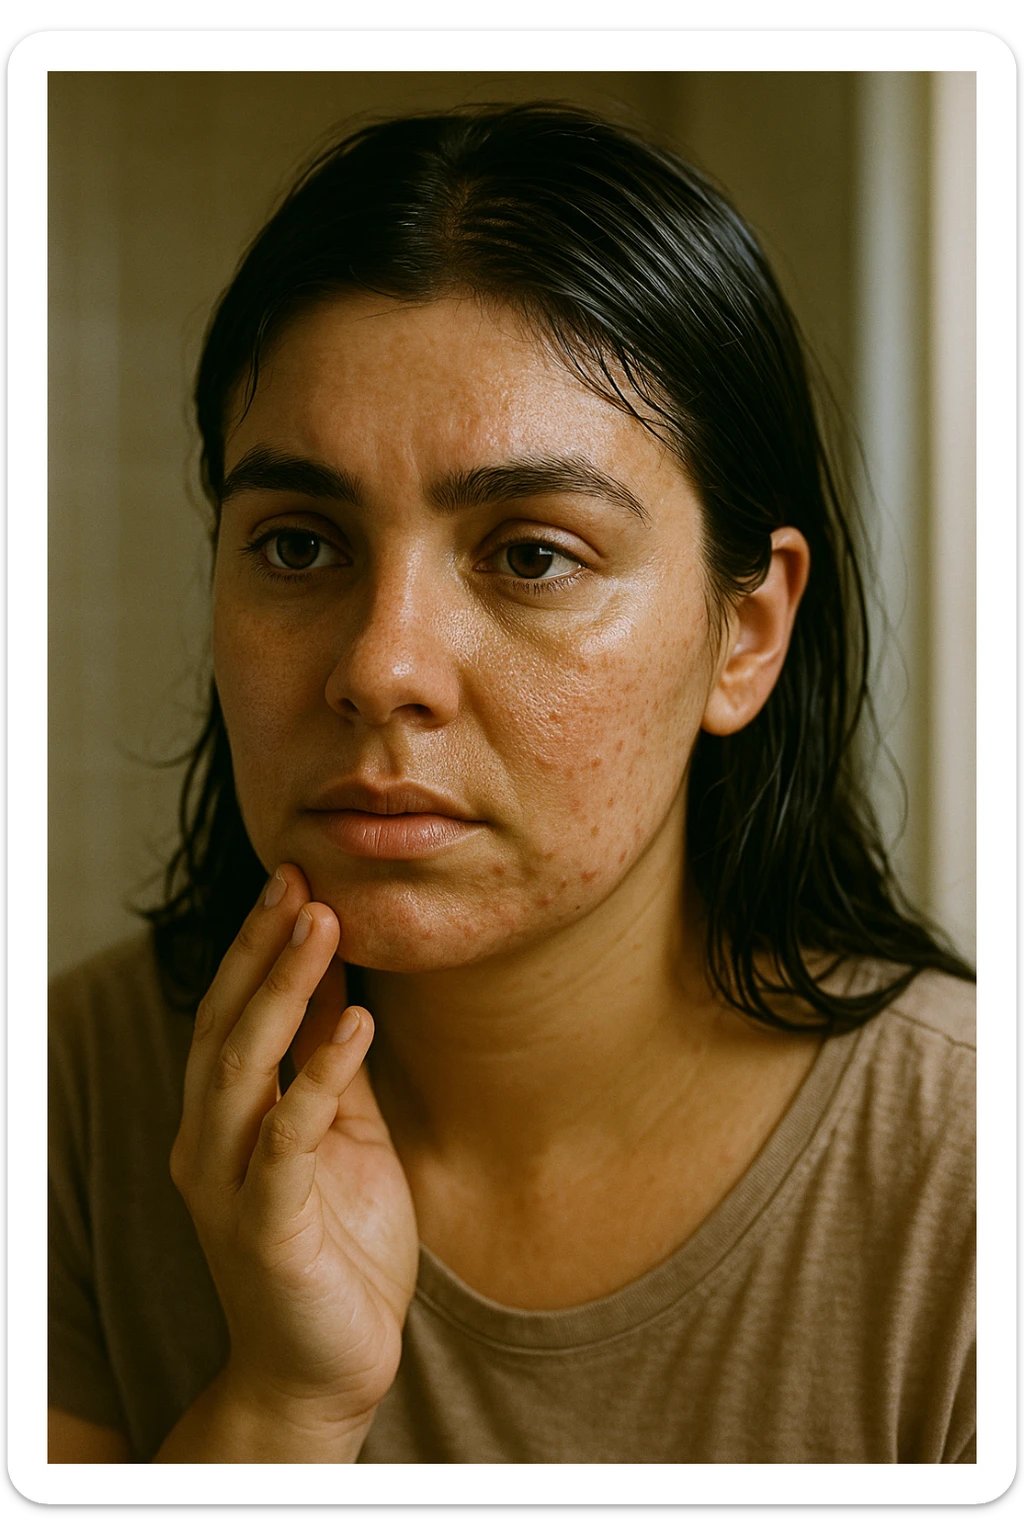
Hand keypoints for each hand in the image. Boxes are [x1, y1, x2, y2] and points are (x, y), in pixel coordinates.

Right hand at [170, 864, 418, 1452]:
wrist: (326, 1368)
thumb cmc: (337, 1245)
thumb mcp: (339, 1132)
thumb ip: (327, 1062)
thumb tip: (338, 979)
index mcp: (224, 1117)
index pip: (231, 1012)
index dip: (258, 945)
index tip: (298, 878)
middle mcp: (209, 1143)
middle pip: (225, 1025)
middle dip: (262, 949)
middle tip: (302, 880)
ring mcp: (228, 1186)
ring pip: (241, 1068)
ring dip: (281, 991)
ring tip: (324, 926)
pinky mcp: (266, 1228)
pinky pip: (287, 1140)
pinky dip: (319, 1076)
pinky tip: (357, 1024)